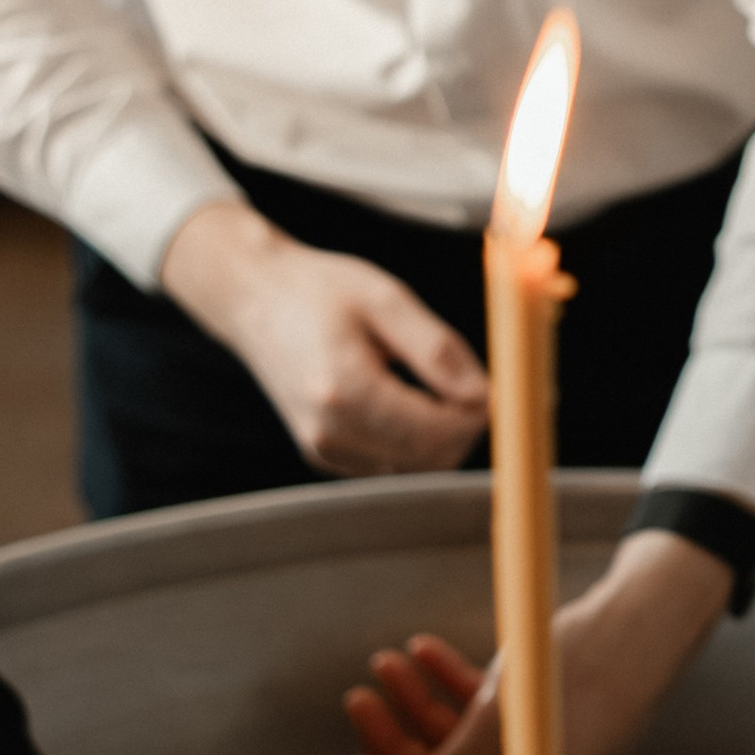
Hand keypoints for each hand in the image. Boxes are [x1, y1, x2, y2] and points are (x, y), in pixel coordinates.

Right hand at [163, 200, 487, 477]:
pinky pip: (393, 460)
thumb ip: (438, 349)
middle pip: (432, 458)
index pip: (437, 432)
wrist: (253, 298)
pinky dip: (416, 436)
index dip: (480, 414)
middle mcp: (329, 431)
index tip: (501, 383)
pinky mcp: (324, 453)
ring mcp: (323, 448)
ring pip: (417, 464)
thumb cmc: (318, 290)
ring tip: (437, 379)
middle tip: (478, 381)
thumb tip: (485, 394)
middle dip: (467, 426)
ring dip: (444, 431)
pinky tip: (407, 393)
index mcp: (345, 390)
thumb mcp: (387, 299)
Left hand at [342, 531, 734, 754]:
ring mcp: (526, 748)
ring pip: (453, 740)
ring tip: (387, 661)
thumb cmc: (586, 671)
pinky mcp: (530, 712)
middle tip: (359, 699)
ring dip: (414, 703)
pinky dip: (446, 681)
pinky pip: (475, 708)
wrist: (642, 620)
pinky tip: (422, 649)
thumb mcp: (508, 720)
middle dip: (395, 741)